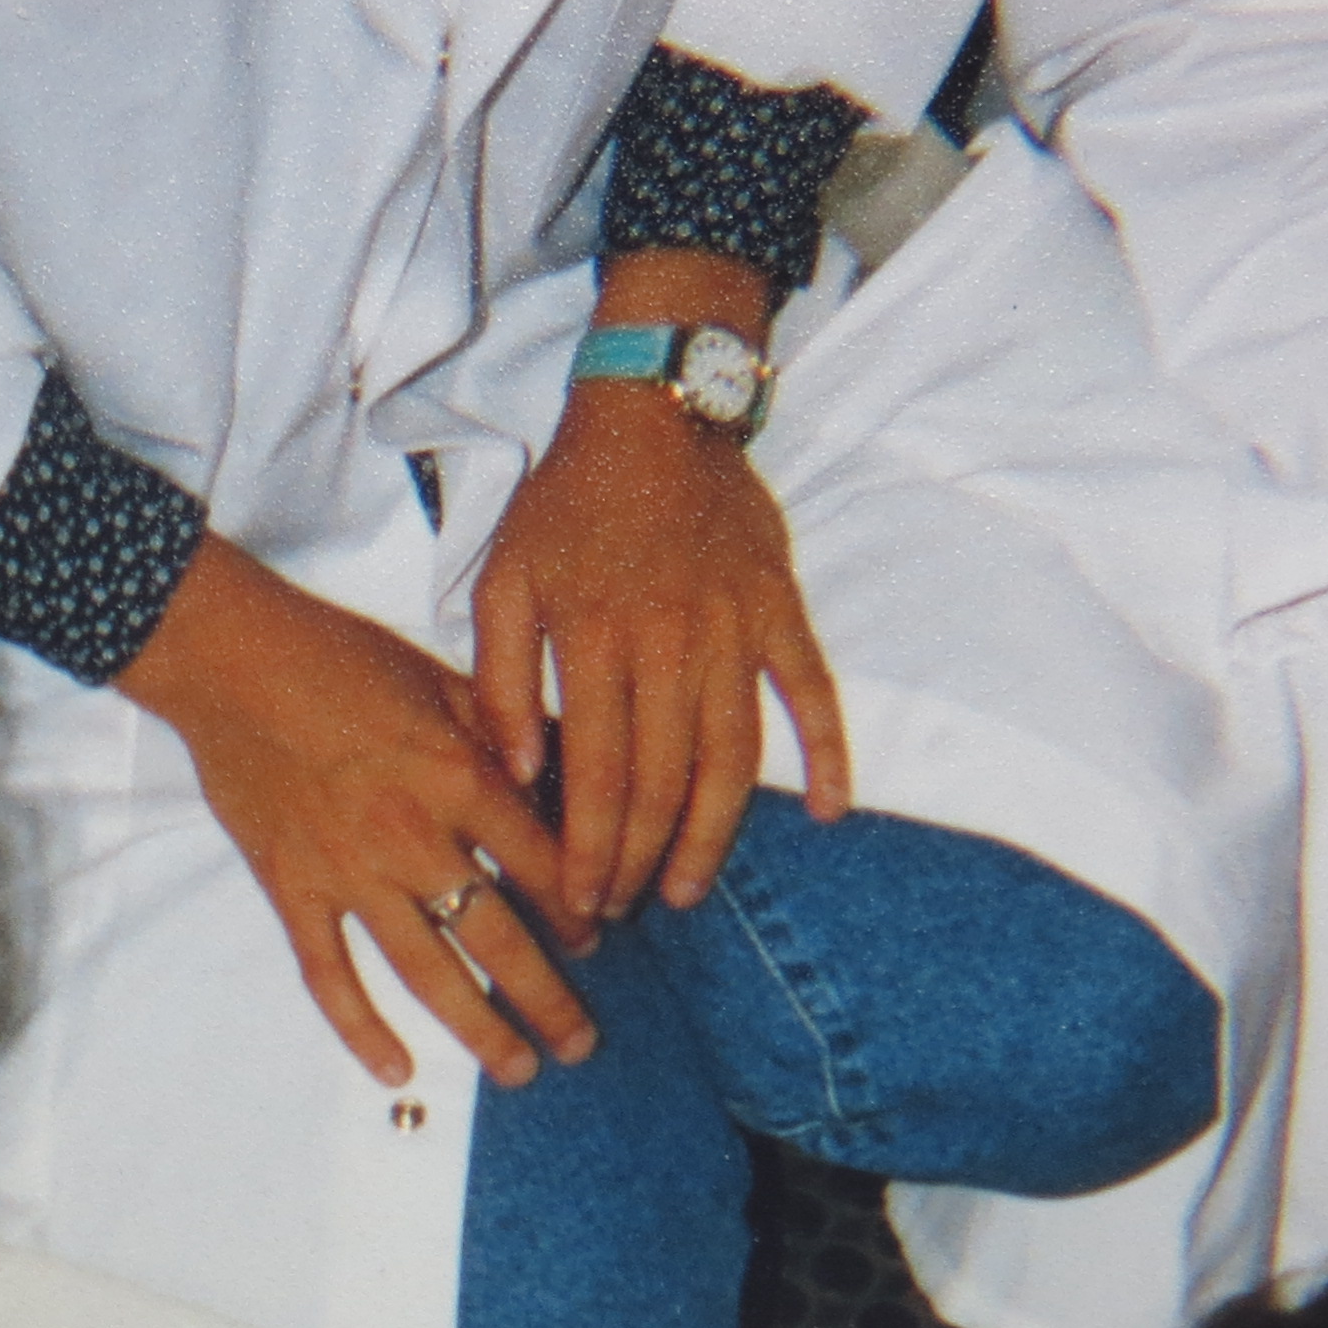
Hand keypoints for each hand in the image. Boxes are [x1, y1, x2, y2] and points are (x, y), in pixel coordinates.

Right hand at [115, 531, 591, 1091]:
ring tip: (518, 1069)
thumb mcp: (442, 676)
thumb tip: (569, 772)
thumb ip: (505, 732)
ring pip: (426, 970)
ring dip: (478, 1027)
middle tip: (580, 1044)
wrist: (229, 660)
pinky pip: (329, 973)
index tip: (600, 941)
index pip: (543, 865)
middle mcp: (412, 835)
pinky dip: (360, 1027)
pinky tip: (396, 1071)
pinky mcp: (292, 889)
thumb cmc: (337, 655)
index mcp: (458, 776)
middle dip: (548, 997)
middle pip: (497, 935)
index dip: (581, 910)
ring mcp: (348, 871)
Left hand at [471, 253, 851, 930]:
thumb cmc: (565, 507)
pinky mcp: (781, 609)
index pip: (595, 775)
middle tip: (621, 912)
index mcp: (597, 642)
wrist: (655, 416)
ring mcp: (736, 630)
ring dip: (712, 833)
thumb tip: (518, 775)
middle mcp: (672, 645)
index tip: (578, 905)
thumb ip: (499, 681)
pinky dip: (828, 752)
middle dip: (638, 860)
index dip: (588, 852)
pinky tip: (828, 811)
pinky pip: (812, 691)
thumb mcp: (501, 583)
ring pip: (732, 758)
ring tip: (686, 888)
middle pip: (661, 783)